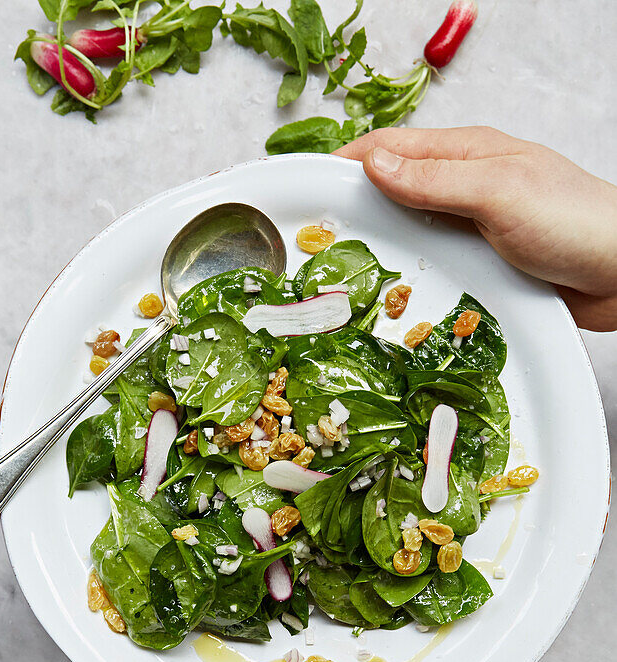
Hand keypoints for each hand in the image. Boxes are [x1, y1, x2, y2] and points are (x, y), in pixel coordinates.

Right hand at [336, 126, 616, 330]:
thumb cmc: (575, 221)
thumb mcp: (498, 191)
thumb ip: (434, 179)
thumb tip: (372, 164)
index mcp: (467, 153)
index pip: (388, 147)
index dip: (343, 164)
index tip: (301, 188)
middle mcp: (465, 188)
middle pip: (391, 193)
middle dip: (352, 211)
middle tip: (312, 242)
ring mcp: (473, 228)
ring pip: (409, 235)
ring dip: (380, 251)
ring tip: (341, 276)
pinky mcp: (482, 266)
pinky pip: (434, 269)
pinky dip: (410, 280)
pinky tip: (394, 299)